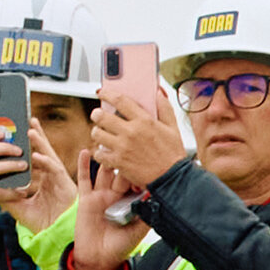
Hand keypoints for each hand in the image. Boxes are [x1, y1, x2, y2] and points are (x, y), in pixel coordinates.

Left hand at [70, 59, 191, 201]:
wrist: (172, 178)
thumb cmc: (173, 153)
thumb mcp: (172, 127)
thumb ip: (164, 107)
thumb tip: (157, 91)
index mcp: (144, 121)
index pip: (120, 101)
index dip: (107, 94)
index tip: (101, 92)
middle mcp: (131, 132)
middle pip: (102, 116)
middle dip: (97, 114)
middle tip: (98, 116)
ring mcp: (123, 148)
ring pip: (97, 134)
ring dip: (97, 133)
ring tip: (102, 134)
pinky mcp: (118, 162)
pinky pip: (99, 153)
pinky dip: (100, 152)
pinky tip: (105, 151)